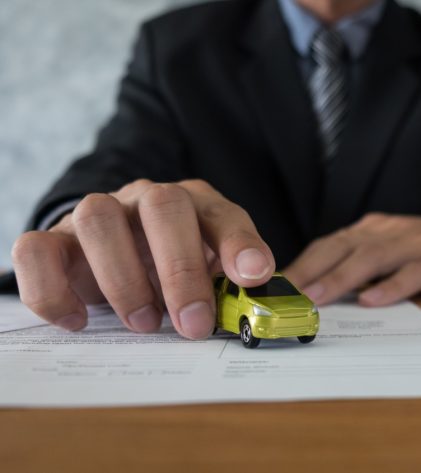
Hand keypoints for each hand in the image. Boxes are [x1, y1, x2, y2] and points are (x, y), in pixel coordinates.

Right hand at [11, 179, 274, 338]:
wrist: (117, 253)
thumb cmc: (174, 265)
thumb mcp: (211, 272)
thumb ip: (232, 285)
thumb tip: (258, 305)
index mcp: (195, 204)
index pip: (222, 213)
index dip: (240, 242)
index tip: (255, 276)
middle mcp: (145, 200)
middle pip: (162, 207)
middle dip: (181, 270)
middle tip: (193, 324)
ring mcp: (97, 215)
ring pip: (98, 219)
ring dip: (123, 278)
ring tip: (144, 323)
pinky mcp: (54, 240)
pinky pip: (36, 250)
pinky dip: (52, 289)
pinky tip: (79, 321)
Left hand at [283, 213, 420, 306]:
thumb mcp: (394, 249)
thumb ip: (362, 265)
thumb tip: (320, 291)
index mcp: (374, 230)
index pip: (329, 244)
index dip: (301, 264)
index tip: (274, 287)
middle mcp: (390, 232)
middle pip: (342, 248)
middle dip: (310, 271)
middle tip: (284, 295)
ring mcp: (417, 244)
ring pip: (372, 258)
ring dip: (342, 278)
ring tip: (317, 298)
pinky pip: (413, 273)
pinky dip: (392, 286)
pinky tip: (374, 301)